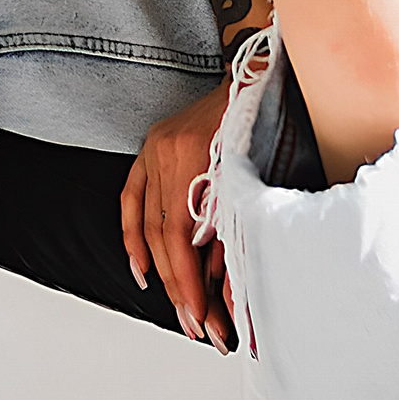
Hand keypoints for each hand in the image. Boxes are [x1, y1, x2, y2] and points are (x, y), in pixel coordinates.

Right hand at [121, 76, 234, 350]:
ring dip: (162, 273)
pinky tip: (142, 271)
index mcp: (193, 155)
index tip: (204, 319)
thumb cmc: (267, 118)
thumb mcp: (258, 175)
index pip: (181, 238)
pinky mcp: (152, 146)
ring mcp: (155, 147)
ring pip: (147, 224)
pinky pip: (131, 198)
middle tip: (199, 327)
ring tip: (180, 310)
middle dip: (181, 288)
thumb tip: (233, 292)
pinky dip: (133, 237)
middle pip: (164, 237)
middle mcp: (167, 151)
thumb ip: (238, 228)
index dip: (190, 284)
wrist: (260, 72)